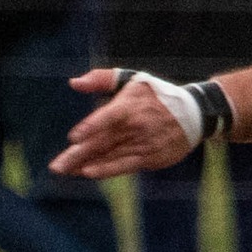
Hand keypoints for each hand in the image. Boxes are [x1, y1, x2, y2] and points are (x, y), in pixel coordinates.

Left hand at [51, 69, 193, 178]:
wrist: (195, 115)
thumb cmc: (157, 94)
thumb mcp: (133, 80)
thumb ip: (102, 79)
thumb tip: (74, 83)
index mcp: (131, 105)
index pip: (108, 117)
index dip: (91, 126)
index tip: (73, 137)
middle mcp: (137, 126)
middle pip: (103, 142)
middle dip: (77, 155)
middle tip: (56, 166)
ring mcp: (144, 144)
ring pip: (110, 156)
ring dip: (86, 165)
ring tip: (65, 170)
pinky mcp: (150, 158)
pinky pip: (124, 166)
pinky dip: (107, 170)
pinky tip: (89, 173)